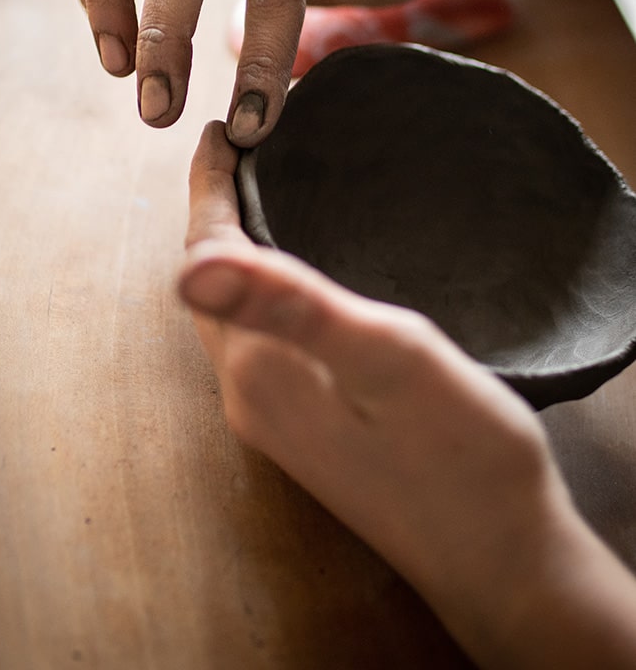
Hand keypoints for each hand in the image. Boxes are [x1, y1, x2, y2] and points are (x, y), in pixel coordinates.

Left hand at [178, 122, 599, 665]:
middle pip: (213, 283)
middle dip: (217, 215)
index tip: (219, 133)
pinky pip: (264, 340)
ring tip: (267, 199)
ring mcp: (276, 420)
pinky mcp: (307, 431)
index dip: (208, 190)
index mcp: (257, 368)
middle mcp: (250, 396)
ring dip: (241, 252)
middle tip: (242, 155)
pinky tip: (300, 280)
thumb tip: (188, 265)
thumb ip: (289, 306)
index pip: (208, 256)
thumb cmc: (458, 455)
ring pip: (237, 313)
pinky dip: (267, 290)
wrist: (500, 555)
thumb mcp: (384, 359)